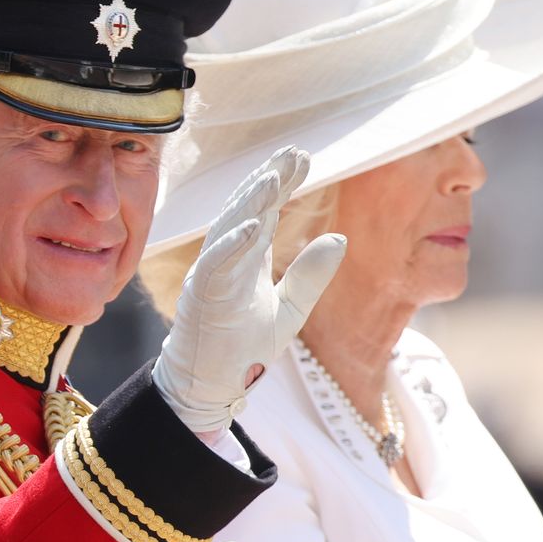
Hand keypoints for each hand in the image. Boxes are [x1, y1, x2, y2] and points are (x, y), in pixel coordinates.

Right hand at [153, 146, 345, 433]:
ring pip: (229, 229)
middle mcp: (225, 259)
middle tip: (293, 152)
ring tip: (272, 177)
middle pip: (247, 210)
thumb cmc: (241, 350)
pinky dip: (233, 244)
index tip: (303, 158)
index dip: (281, 184)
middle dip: (268, 180)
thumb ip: (311, 276)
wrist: (208, 388)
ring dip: (250, 202)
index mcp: (245, 260)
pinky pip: (215, 265)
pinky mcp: (202, 298)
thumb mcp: (289, 311)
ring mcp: (211, 276)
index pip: (265, 212)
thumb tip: (339, 237)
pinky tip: (255, 225)